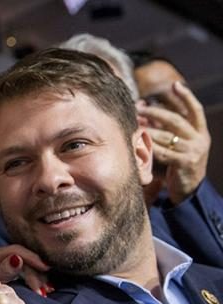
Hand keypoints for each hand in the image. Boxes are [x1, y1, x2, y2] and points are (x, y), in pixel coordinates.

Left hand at [0, 244, 52, 295]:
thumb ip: (4, 271)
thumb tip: (17, 259)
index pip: (16, 250)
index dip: (32, 258)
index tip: (45, 268)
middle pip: (24, 259)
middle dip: (36, 274)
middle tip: (42, 289)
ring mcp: (4, 263)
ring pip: (28, 266)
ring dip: (38, 278)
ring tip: (46, 291)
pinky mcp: (10, 271)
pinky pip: (27, 272)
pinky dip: (36, 280)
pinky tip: (45, 289)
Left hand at [136, 82, 210, 203]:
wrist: (190, 188)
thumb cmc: (180, 163)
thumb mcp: (181, 144)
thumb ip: (169, 129)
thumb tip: (144, 109)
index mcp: (201, 131)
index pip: (195, 109)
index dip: (186, 96)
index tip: (175, 84)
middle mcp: (200, 139)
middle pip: (175, 120)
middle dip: (155, 113)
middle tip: (139, 109)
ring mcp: (193, 151)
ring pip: (166, 136)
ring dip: (147, 131)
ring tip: (133, 126)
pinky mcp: (184, 162)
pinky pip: (162, 152)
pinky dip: (149, 148)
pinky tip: (138, 144)